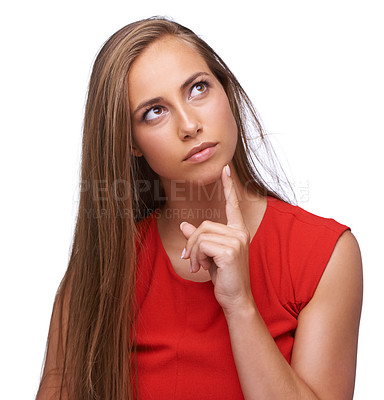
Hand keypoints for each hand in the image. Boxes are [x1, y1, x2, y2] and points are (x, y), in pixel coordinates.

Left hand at [180, 165, 253, 312]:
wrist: (235, 298)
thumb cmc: (224, 276)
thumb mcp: (209, 255)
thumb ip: (199, 238)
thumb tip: (184, 225)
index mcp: (238, 231)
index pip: (233, 205)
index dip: (228, 186)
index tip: (225, 169)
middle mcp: (240, 233)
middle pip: (204, 225)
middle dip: (192, 243)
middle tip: (192, 260)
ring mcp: (237, 240)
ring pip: (201, 235)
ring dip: (193, 253)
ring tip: (197, 266)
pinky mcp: (230, 250)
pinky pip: (201, 244)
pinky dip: (195, 257)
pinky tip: (201, 269)